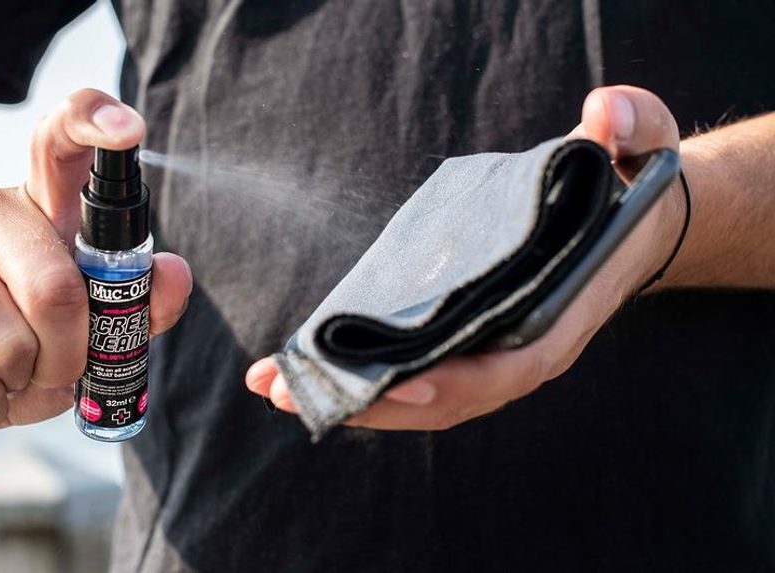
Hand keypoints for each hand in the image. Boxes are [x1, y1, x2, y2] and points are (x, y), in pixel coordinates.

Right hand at [0, 89, 192, 447]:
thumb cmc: (27, 331)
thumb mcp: (91, 314)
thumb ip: (138, 297)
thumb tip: (172, 273)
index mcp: (41, 202)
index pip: (60, 139)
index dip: (94, 122)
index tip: (127, 128)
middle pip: (55, 290)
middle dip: (71, 354)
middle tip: (63, 367)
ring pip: (10, 347)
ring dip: (28, 386)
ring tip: (15, 374)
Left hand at [246, 85, 686, 430]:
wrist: (627, 218)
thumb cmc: (625, 185)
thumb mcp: (637, 145)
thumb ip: (629, 125)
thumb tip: (600, 116)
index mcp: (563, 314)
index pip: (513, 366)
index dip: (459, 381)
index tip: (400, 382)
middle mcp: (524, 348)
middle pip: (447, 397)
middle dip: (369, 402)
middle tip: (285, 392)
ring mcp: (491, 353)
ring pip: (420, 397)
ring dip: (349, 399)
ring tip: (274, 387)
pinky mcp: (464, 344)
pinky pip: (413, 375)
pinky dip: (363, 380)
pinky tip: (307, 369)